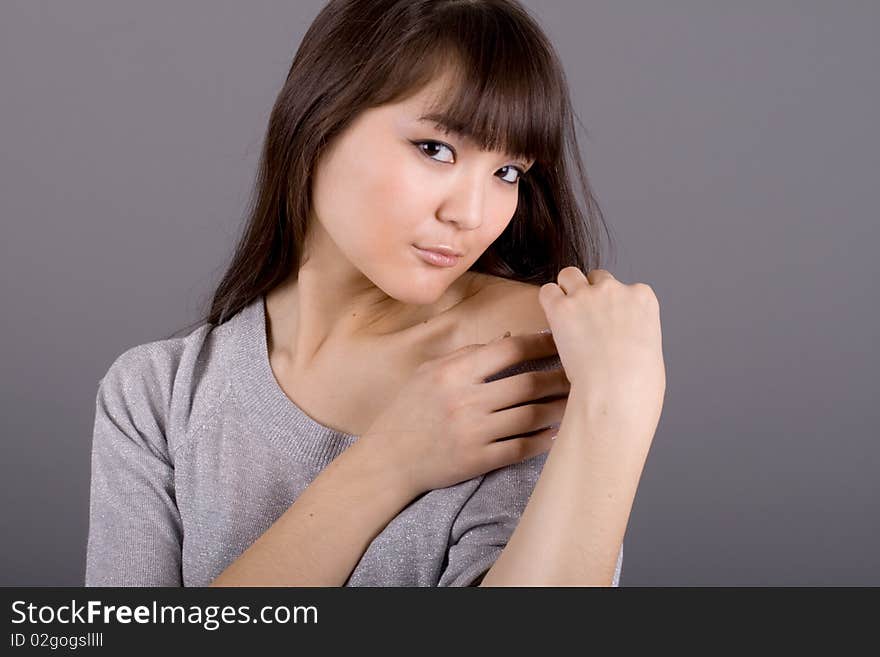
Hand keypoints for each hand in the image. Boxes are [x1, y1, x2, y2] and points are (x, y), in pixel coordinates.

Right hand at [362, 331, 569, 495]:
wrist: (388, 460)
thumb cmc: (409, 411)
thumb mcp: (429, 372)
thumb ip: (467, 355)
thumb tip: (508, 340)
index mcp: (454, 373)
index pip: (509, 350)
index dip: (540, 343)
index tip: (560, 341)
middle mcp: (465, 401)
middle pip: (528, 384)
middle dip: (559, 377)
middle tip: (579, 373)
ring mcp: (473, 433)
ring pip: (531, 416)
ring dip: (558, 408)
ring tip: (576, 401)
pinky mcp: (478, 460)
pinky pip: (521, 447)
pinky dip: (543, 440)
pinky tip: (557, 433)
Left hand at [538, 267, 665, 440]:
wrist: (617, 392)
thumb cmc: (637, 383)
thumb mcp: (651, 349)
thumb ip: (636, 332)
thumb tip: (623, 338)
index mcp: (643, 297)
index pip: (624, 287)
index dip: (612, 305)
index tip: (607, 323)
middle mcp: (615, 289)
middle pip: (597, 277)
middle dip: (590, 293)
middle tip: (584, 320)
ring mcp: (587, 295)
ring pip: (569, 275)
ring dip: (567, 291)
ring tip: (565, 316)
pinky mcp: (561, 307)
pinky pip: (547, 291)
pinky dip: (548, 303)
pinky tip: (552, 320)